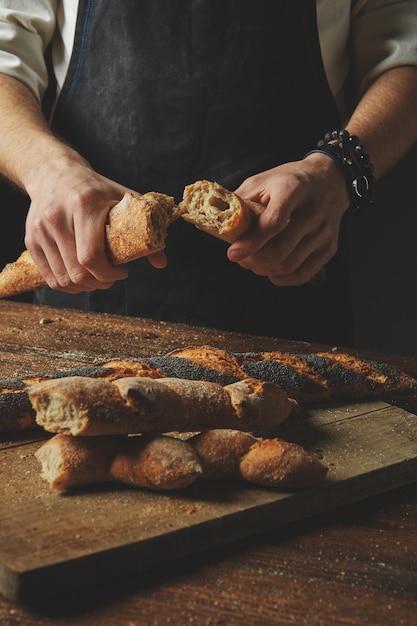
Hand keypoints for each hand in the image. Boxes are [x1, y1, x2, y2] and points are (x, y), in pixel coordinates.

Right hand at [24, 150, 165, 292]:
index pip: (91, 257)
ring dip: (84, 287)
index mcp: (84, 204)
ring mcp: (40, 229)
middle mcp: (57, 216)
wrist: (54, 173)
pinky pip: (49, 277)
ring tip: (97, 278)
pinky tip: (81, 278)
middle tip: (111, 278)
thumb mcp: (124, 200)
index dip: (109, 274)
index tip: (122, 272)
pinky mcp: (31, 239)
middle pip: (77, 272)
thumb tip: (161, 263)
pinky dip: (67, 286)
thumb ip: (144, 230)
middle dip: (99, 283)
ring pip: (62, 279)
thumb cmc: (96, 189)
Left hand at [227, 153, 349, 285]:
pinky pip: (302, 275)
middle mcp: (312, 211)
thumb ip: (241, 201)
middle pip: (279, 250)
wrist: (330, 180)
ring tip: (254, 262)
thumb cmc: (290, 181)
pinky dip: (281, 278)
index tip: (232, 254)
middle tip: (241, 258)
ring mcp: (324, 231)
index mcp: (293, 190)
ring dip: (264, 270)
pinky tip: (271, 269)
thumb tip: (217, 222)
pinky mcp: (330, 247)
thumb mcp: (263, 181)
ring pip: (288, 265)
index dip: (250, 243)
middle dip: (253, 260)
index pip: (272, 224)